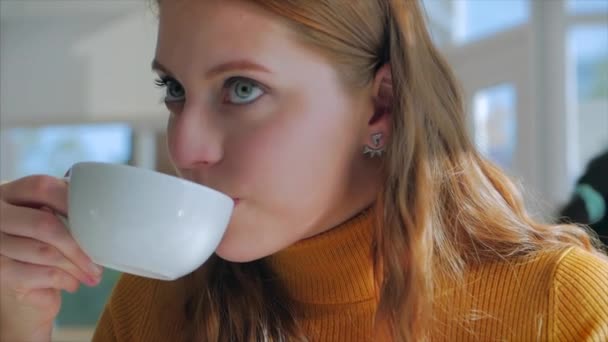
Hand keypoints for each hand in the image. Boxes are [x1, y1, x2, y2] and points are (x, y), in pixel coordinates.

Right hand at [0, 175, 102, 341]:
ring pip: (44, 253)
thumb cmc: (40, 240)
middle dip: (78, 246)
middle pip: (44, 224)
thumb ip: (66, 210)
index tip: (97, 218)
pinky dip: (63, 281)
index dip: (71, 201)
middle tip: (99, 262)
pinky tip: (72, 283)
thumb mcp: (49, 217)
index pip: (42, 188)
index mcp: (12, 193)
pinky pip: (39, 275)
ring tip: (92, 275)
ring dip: (76, 267)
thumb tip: (106, 217)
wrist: (19, 275)